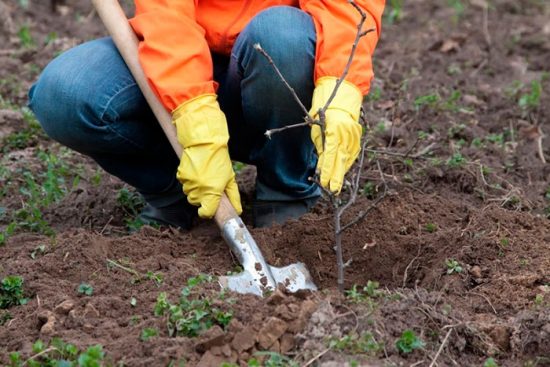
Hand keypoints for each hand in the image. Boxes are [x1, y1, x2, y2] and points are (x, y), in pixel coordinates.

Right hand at [173, 94, 241, 217]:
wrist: (204, 142)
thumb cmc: (219, 159)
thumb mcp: (230, 178)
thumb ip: (233, 196)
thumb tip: (237, 210)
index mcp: (212, 191)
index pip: (205, 213)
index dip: (207, 212)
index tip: (209, 208)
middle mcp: (199, 189)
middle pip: (196, 203)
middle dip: (202, 198)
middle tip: (209, 186)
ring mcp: (188, 182)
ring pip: (190, 194)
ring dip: (195, 190)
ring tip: (203, 176)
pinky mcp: (180, 175)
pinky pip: (184, 184)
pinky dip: (189, 181)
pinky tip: (196, 171)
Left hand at [309, 77, 362, 192]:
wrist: (342, 96)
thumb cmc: (323, 112)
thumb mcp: (317, 130)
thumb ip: (322, 148)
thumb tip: (322, 166)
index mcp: (333, 130)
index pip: (330, 155)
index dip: (327, 170)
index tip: (324, 182)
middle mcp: (346, 133)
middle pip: (341, 159)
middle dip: (336, 176)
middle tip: (332, 191)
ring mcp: (354, 135)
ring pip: (348, 158)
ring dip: (341, 172)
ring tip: (336, 185)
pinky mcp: (358, 137)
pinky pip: (352, 154)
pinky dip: (347, 163)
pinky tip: (342, 171)